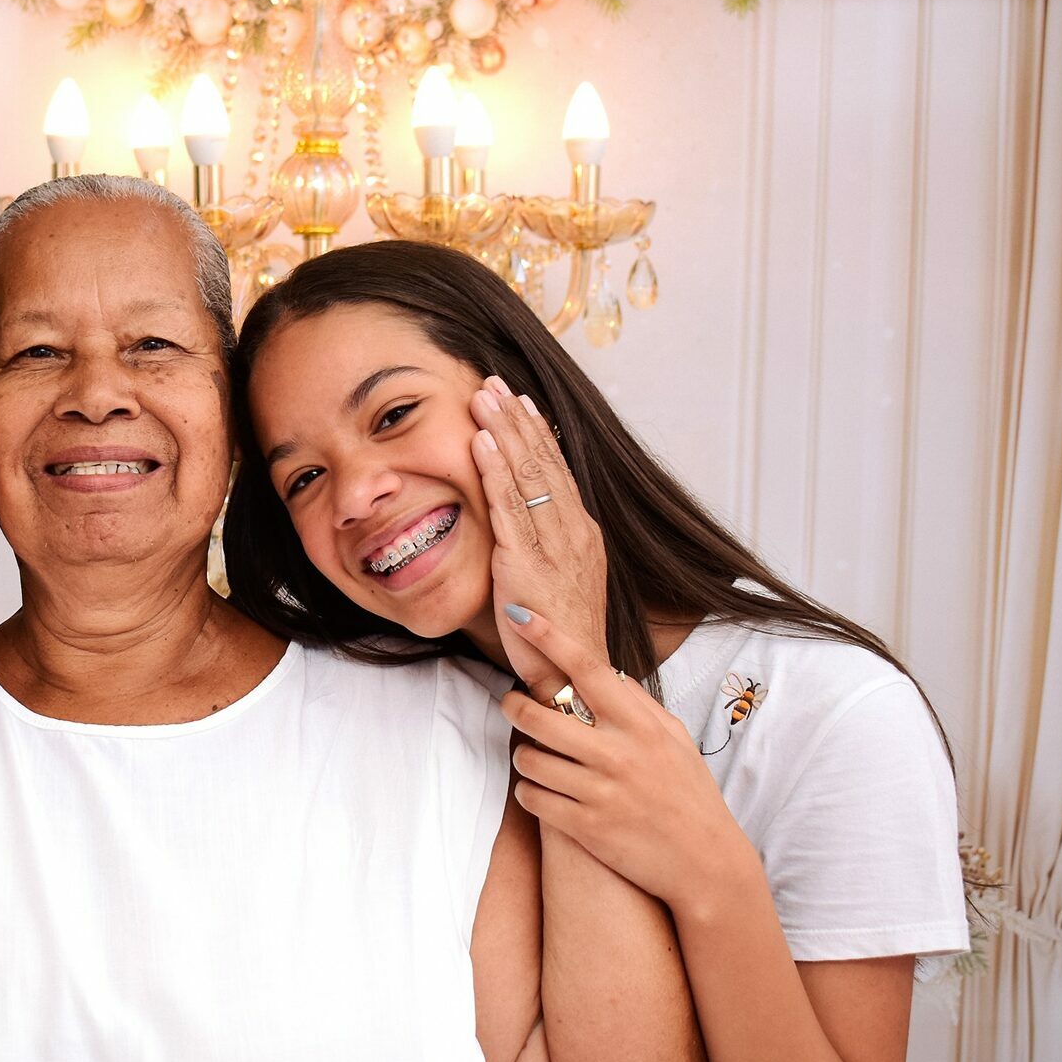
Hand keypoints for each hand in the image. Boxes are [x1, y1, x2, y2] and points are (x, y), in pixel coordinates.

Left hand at [470, 377, 608, 699]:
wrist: (573, 678)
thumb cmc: (560, 636)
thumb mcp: (555, 582)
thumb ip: (544, 549)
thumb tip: (525, 526)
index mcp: (581, 534)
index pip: (558, 472)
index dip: (537, 434)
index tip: (521, 402)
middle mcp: (572, 532)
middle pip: (543, 462)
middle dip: (517, 420)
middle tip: (495, 382)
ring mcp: (552, 545)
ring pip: (527, 475)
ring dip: (503, 432)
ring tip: (484, 397)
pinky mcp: (526, 563)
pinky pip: (508, 508)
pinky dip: (494, 472)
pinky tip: (480, 444)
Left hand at [499, 606, 750, 912]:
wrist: (707, 863)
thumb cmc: (688, 795)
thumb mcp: (674, 741)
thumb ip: (638, 706)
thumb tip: (604, 673)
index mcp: (640, 725)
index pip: (587, 669)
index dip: (549, 637)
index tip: (519, 615)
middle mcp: (618, 754)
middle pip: (538, 715)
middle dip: (513, 706)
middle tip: (512, 704)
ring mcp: (600, 792)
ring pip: (528, 759)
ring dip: (523, 755)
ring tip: (535, 757)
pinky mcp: (586, 828)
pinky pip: (532, 799)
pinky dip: (529, 792)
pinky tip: (541, 791)